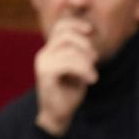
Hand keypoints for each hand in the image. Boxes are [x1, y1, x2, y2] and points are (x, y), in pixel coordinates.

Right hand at [33, 17, 97, 135]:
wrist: (59, 114)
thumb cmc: (70, 92)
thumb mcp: (79, 68)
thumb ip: (81, 52)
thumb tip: (89, 31)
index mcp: (51, 50)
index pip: (60, 26)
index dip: (76, 23)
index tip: (91, 31)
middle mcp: (44, 53)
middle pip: (66, 34)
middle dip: (85, 45)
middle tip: (94, 60)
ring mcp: (43, 63)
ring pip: (69, 50)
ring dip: (87, 62)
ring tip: (92, 75)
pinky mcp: (45, 74)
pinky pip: (68, 63)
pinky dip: (84, 70)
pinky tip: (90, 80)